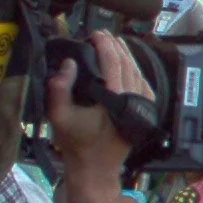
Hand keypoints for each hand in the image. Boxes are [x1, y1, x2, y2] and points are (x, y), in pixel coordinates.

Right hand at [49, 31, 152, 181]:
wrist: (96, 169)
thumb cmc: (77, 144)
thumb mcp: (59, 116)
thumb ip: (60, 88)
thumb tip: (68, 63)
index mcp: (115, 98)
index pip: (113, 63)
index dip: (105, 45)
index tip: (96, 34)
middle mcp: (132, 100)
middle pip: (128, 64)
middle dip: (116, 47)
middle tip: (104, 35)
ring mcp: (141, 107)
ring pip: (137, 73)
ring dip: (126, 57)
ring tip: (114, 44)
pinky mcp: (143, 113)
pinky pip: (143, 85)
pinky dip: (135, 71)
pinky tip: (128, 64)